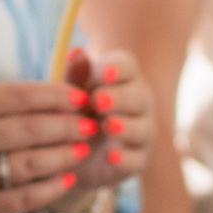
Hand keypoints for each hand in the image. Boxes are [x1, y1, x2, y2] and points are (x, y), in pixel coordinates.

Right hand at [0, 79, 97, 212]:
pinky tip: (67, 180)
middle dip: (68, 124)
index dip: (53, 94)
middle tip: (92, 123)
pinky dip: (50, 188)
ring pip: (31, 162)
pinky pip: (23, 197)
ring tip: (84, 149)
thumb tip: (44, 95)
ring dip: (65, 155)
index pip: (16, 95)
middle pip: (30, 128)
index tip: (78, 95)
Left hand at [60, 46, 153, 191]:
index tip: (103, 73)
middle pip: (137, 96)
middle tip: (99, 101)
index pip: (127, 66)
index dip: (117, 68)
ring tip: (108, 126)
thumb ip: (74, 76)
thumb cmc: (75, 111)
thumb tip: (75, 52)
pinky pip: (137, 160)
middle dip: (119, 98)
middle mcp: (138, 103)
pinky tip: (111, 157)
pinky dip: (125, 158)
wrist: (72, 156)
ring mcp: (141, 132)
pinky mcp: (137, 161)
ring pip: (142, 128)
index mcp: (122, 79)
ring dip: (125, 126)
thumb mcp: (70, 93)